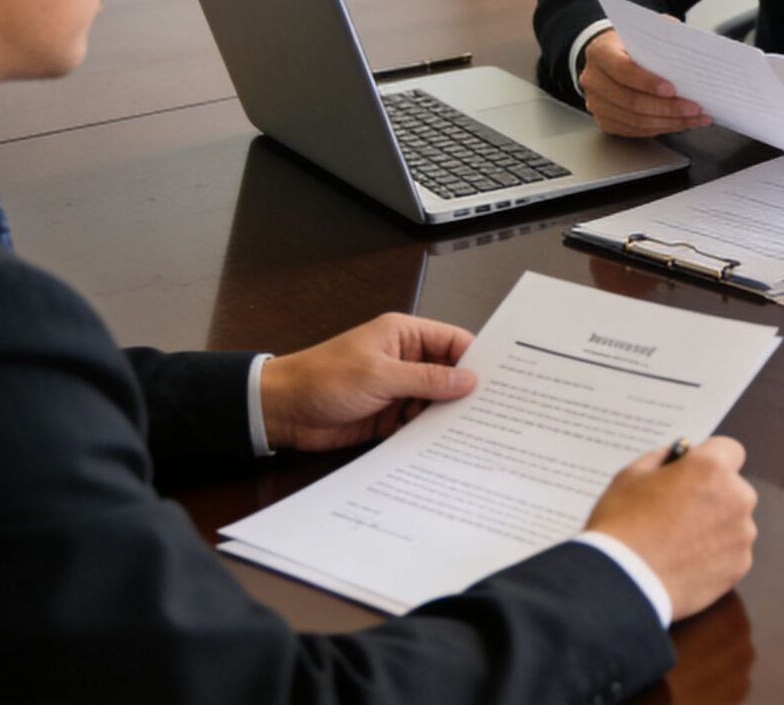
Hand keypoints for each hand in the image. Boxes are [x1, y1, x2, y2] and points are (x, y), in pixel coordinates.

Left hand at [260, 313, 476, 452]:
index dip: (476, 359)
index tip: (501, 381)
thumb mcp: (380, 375)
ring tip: (473, 434)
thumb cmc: (324, 378)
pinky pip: (417, 423)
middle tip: (494, 413)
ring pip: (435, 401)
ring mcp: (397, 389)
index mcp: (404, 335)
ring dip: (446, 416)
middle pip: (448, 374)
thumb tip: (469, 380)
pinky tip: (443, 446)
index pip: (453, 342)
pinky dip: (428, 433)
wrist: (282, 410)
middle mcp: (405, 360)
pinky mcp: (388, 416)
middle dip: (465, 392)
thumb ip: (427, 379)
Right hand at [580, 28, 711, 136]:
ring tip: (694, 118)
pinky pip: (635, 130)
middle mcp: (594, 79)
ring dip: (669, 122)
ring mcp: (597, 103)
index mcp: (601, 52)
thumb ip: (662, 34)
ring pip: (635, 120)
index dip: (648, 82)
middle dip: (667, 107)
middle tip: (694, 108)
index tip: (672, 89)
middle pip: (630, 101)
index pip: (623, 69)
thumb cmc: (630, 43)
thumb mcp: (645, 30)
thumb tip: (688, 49)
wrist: (610, 56)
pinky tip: (680, 123)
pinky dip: (661, 128)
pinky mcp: (605, 120)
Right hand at [585, 437, 758, 619]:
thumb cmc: (622, 525)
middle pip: (733, 488)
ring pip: (733, 522)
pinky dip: (714, 555)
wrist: (622, 582)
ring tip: (679, 541)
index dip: (710, 458)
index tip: (693, 472)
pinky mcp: (739, 566)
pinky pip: (731, 552)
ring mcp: (741, 535)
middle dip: (712, 494)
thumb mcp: (631, 475)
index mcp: (712, 468)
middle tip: (679, 510)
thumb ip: (661, 458)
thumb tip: (675, 457)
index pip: (729, 450)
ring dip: (715, 526)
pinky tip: (685, 562)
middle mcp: (737, 497)